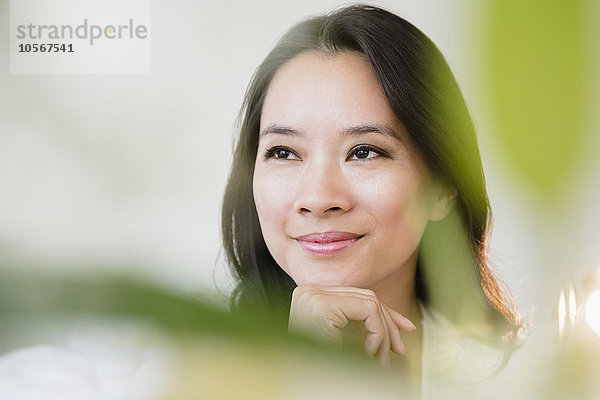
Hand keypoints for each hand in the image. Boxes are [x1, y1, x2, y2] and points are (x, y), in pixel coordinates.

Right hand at [288, 284, 415, 367]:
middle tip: (399, 349)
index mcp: (308, 296)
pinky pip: (369, 310)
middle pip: (364, 295)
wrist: (307, 387)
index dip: (383, 312)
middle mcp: (307, 291)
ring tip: (382, 359)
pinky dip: (378, 333)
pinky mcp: (321, 305)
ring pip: (370, 302)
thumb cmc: (322, 369)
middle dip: (388, 322)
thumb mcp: (346, 340)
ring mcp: (312, 296)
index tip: (404, 328)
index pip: (355, 296)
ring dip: (384, 333)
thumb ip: (363, 323)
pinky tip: (370, 353)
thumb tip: (402, 322)